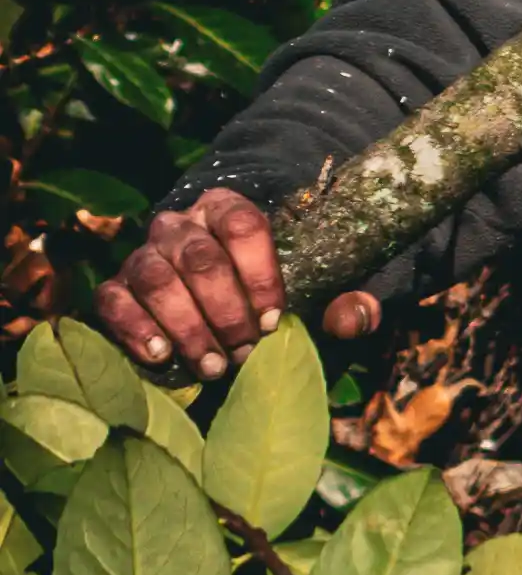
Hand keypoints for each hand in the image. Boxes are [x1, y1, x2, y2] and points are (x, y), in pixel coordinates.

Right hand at [97, 188, 379, 381]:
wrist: (216, 300)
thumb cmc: (272, 295)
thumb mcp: (318, 292)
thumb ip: (347, 302)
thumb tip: (355, 319)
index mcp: (227, 209)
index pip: (243, 224)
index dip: (260, 274)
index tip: (273, 320)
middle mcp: (180, 225)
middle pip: (199, 257)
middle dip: (225, 310)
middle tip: (245, 351)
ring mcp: (144, 255)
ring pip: (156, 279)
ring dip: (187, 327)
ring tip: (214, 366)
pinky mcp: (116, 289)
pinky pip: (114, 301)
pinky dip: (135, 329)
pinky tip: (162, 356)